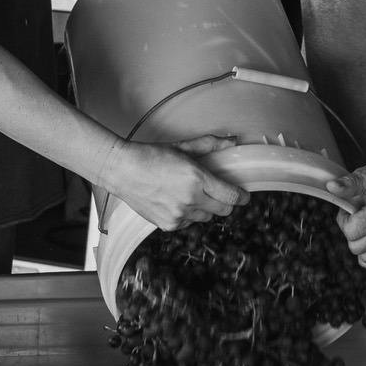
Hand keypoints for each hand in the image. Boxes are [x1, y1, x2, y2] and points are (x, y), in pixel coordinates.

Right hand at [100, 135, 246, 230]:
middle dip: (224, 202)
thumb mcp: (182, 147)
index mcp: (197, 178)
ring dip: (204, 208)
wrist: (122, 170)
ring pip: (205, 218)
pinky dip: (187, 215)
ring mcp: (179, 215)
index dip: (242, 197)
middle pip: (223, 211)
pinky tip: (175, 202)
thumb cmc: (151, 155)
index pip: (232, 196)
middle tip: (217, 193)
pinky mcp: (168, 225)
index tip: (243, 195)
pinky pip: (188, 224)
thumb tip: (233, 141)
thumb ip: (209, 145)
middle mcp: (190, 199)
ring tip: (189, 194)